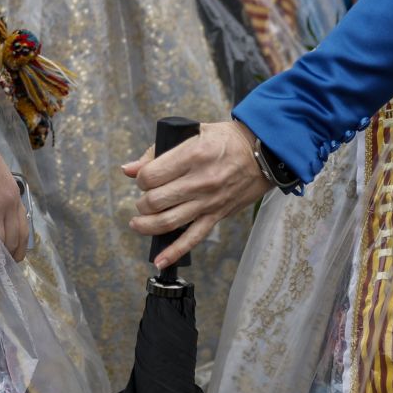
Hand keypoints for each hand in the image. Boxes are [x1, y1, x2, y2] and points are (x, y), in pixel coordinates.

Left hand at [122, 120, 270, 270]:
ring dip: (146, 226)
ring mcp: (208, 202)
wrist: (263, 153)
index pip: (151, 176)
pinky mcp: (216, 216)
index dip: (141, 179)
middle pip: (155, 201)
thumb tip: (129, 169)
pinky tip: (159, 260)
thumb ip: (158, 150)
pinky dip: (174, 252)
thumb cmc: (226, 140)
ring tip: (138, 223)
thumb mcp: (193, 132)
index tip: (143, 178)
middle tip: (144, 200)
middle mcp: (199, 181)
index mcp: (192, 155)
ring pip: (168, 222)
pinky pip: (192, 238)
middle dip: (142, 203)